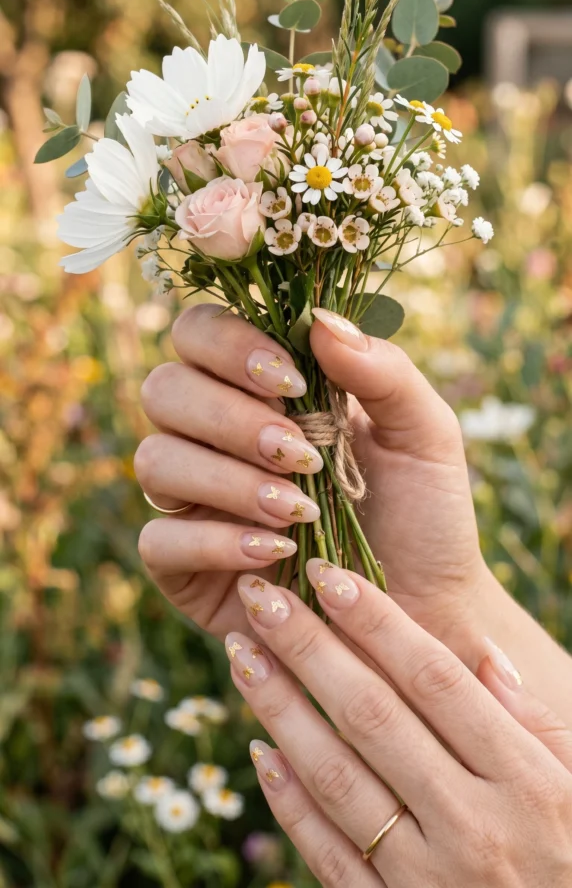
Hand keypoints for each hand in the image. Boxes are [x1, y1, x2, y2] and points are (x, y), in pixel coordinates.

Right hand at [134, 302, 486, 642]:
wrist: (428, 611)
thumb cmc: (424, 514)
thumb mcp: (424, 433)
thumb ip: (382, 370)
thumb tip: (319, 320)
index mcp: (261, 389)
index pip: (200, 334)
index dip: (227, 344)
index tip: (289, 378)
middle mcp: (214, 437)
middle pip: (164, 389)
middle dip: (229, 418)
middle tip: (299, 453)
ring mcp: (194, 500)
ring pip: (154, 461)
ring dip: (227, 479)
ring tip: (299, 509)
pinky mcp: (184, 566)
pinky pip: (157, 539)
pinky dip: (215, 542)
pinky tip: (273, 553)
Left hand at [226, 564, 571, 886]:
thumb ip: (538, 723)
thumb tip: (486, 656)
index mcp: (524, 781)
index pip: (434, 679)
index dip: (376, 621)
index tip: (327, 575)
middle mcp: (472, 825)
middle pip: (372, 715)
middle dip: (307, 647)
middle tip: (260, 596)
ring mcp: (427, 879)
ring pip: (335, 777)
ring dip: (280, 708)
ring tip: (241, 651)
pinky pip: (327, 855)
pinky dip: (288, 802)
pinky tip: (258, 750)